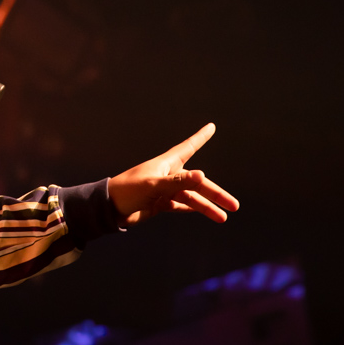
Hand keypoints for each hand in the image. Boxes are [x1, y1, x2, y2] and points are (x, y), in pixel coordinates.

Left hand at [108, 123, 238, 226]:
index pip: (187, 147)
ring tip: (222, 218)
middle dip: (215, 193)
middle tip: (234, 206)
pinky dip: (192, 208)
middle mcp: (167, 175)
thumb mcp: (153, 185)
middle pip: (197, 182)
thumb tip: (202, 176)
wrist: (109, 208)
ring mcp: (164, 190)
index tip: (211, 126)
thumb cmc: (128, 190)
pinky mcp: (159, 203)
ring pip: (191, 197)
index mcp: (165, 165)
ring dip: (206, 206)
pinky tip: (204, 212)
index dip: (200, 137)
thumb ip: (177, 182)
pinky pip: (181, 205)